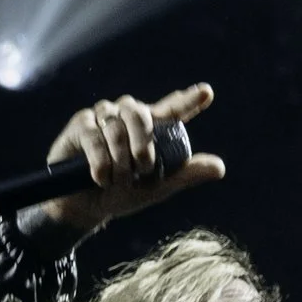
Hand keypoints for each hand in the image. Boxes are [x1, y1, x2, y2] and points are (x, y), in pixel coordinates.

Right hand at [37, 86, 226, 234]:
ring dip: (119, 159)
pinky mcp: (81, 124)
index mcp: (150, 128)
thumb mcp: (156, 188)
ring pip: (116, 126)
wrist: (84, 208)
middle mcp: (127, 115)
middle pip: (140, 114)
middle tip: (142, 169)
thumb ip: (184, 175)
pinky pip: (94, 136)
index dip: (188, 100)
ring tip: (116, 180)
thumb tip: (220, 168)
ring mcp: (103, 116)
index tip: (206, 92)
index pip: (172, 109)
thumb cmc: (121, 194)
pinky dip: (100, 160)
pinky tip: (100, 178)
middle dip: (142, 144)